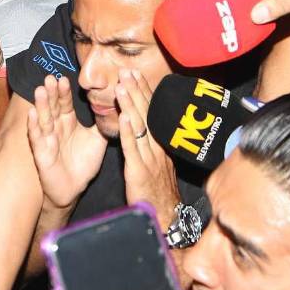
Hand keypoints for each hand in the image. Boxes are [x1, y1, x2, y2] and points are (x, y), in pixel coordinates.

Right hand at [27, 75, 105, 208]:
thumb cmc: (84, 163)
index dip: (64, 92)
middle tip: (50, 78)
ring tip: (40, 90)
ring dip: (41, 105)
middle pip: (53, 106)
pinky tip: (31, 114)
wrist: (74, 188)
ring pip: (44, 119)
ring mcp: (47, 139)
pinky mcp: (41, 153)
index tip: (64, 78)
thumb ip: (102, 123)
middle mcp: (56, 127)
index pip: (65, 103)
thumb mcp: (97, 139)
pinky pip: (37, 138)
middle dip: (51, 93)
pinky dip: (34, 126)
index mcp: (68, 121)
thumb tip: (116, 104)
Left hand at [117, 70, 178, 228]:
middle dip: (136, 91)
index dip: (144, 92)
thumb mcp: (158, 164)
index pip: (152, 112)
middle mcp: (157, 148)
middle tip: (127, 71)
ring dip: (131, 105)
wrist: (166, 217)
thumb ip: (151, 146)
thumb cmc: (158, 193)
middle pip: (147, 114)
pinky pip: (133, 149)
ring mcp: (150, 159)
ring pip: (140, 127)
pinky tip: (122, 117)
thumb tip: (145, 126)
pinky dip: (128, 132)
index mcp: (161, 145)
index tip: (135, 74)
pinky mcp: (140, 172)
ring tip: (122, 86)